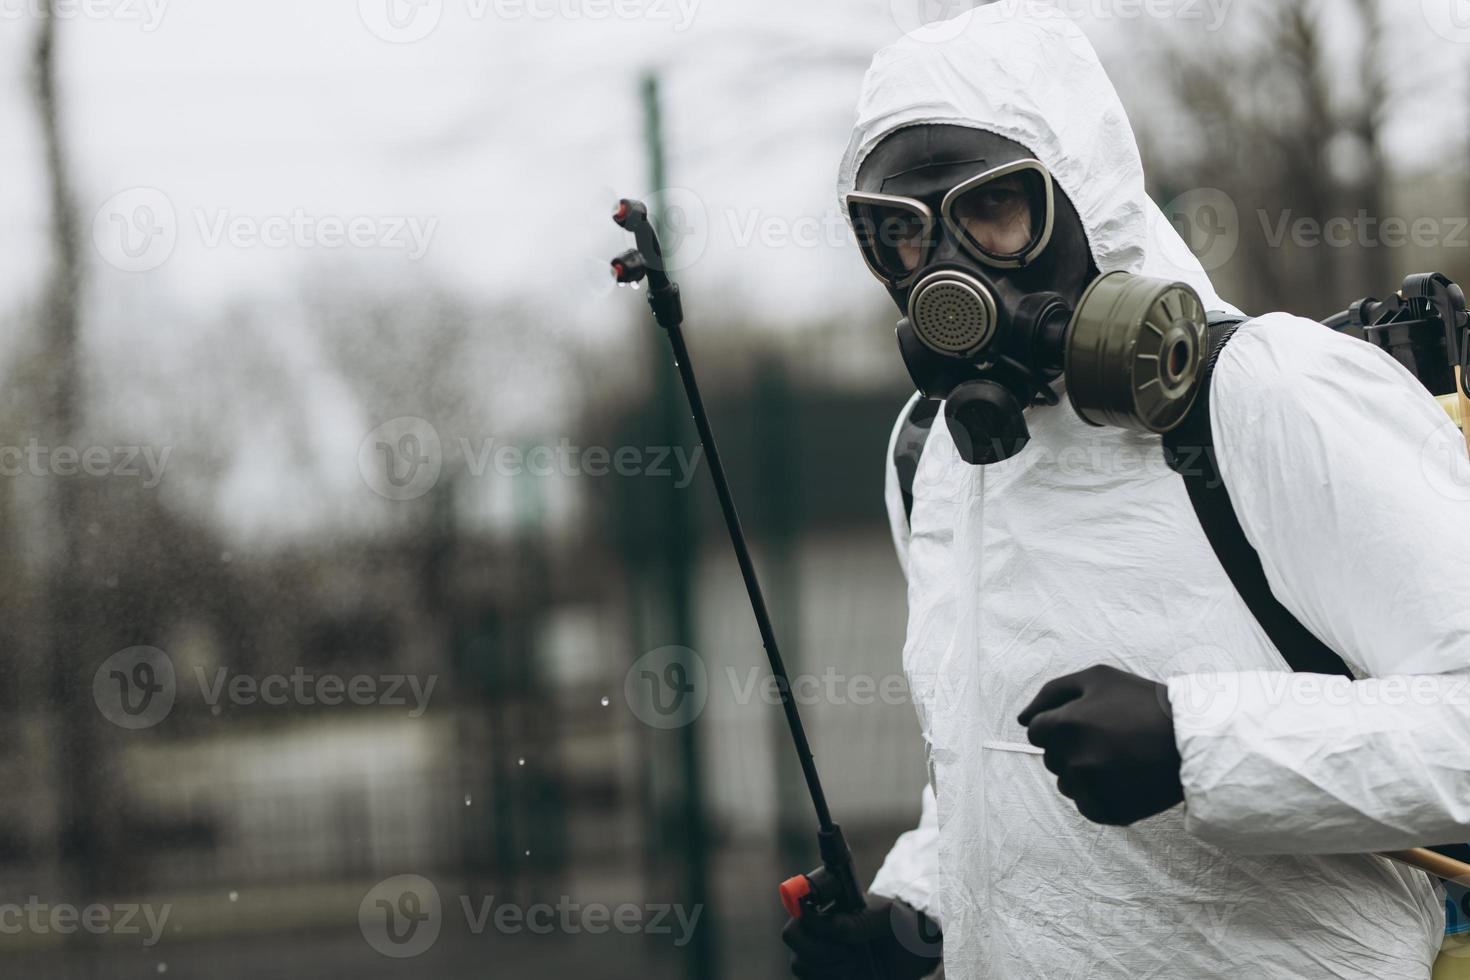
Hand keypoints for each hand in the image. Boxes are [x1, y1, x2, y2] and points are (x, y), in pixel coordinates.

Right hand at [782, 894, 941, 978]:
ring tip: (855, 964)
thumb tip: (827, 924)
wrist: (919, 954)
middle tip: (847, 952)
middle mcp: (821, 926)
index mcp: (832, 903)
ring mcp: (823, 952)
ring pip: (800, 965)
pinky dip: (832, 979)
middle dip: (818, 949)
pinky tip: (855, 974)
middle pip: (792, 935)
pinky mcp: (829, 973)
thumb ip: (858, 922)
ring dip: (829, 969)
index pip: (798, 902)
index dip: (802, 912)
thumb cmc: (905, 925)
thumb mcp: (888, 918)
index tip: (820, 922)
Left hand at [1018, 664, 1183, 825]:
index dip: (1059, 724)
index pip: (1036, 731)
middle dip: (1071, 746)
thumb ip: (1051, 693)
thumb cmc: (1142, 702)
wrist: (1191, 740)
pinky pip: (1085, 804)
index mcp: (1066, 724)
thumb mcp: (1097, 678)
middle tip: (1110, 737)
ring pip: (1066, 782)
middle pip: (1050, 757)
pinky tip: (1124, 777)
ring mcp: (1090, 788)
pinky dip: (1099, 793)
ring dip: (1083, 771)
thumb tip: (1020, 720)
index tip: (1088, 722)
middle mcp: (1073, 759)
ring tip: (1119, 757)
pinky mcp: (1106, 812)